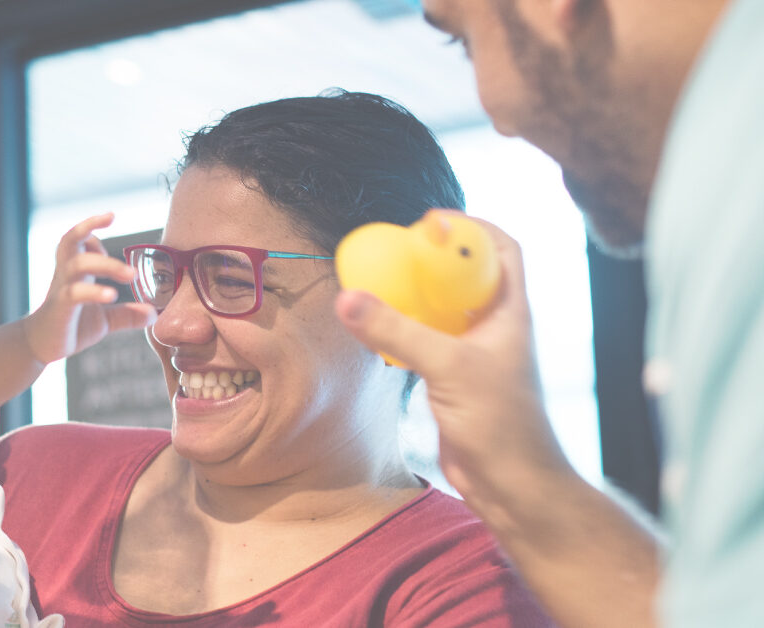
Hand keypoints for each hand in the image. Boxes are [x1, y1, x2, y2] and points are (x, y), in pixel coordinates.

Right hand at [27, 213, 156, 364]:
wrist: (40, 346)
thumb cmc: (70, 325)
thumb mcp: (104, 319)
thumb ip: (127, 314)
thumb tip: (154, 313)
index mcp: (75, 270)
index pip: (76, 237)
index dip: (90, 228)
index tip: (110, 223)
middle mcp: (66, 274)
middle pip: (70, 240)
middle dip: (90, 228)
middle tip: (114, 222)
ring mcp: (61, 289)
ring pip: (77, 263)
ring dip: (106, 264)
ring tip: (130, 275)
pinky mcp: (60, 308)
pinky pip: (74, 293)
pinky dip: (94, 291)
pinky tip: (111, 295)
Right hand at [335, 217, 573, 503]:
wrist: (511, 485)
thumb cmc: (500, 424)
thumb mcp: (448, 367)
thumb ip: (397, 332)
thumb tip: (348, 299)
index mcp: (510, 312)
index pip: (502, 249)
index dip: (472, 228)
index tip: (432, 221)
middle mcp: (494, 327)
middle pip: (467, 275)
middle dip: (435, 259)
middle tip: (397, 250)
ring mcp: (475, 354)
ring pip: (444, 310)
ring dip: (416, 296)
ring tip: (382, 284)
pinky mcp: (454, 380)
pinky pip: (426, 342)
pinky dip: (404, 331)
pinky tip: (379, 332)